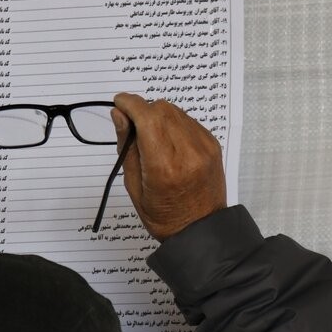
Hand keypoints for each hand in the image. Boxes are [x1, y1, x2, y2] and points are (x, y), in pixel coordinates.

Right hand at [111, 93, 226, 241]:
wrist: (200, 229)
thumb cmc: (164, 215)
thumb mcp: (134, 187)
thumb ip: (126, 146)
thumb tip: (119, 114)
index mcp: (163, 167)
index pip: (147, 117)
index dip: (130, 103)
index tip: (119, 102)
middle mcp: (187, 153)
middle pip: (161, 109)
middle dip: (142, 111)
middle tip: (132, 126)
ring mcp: (203, 147)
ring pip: (175, 111)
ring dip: (158, 116)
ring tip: (151, 138)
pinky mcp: (212, 145)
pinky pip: (188, 121)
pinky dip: (173, 124)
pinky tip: (168, 143)